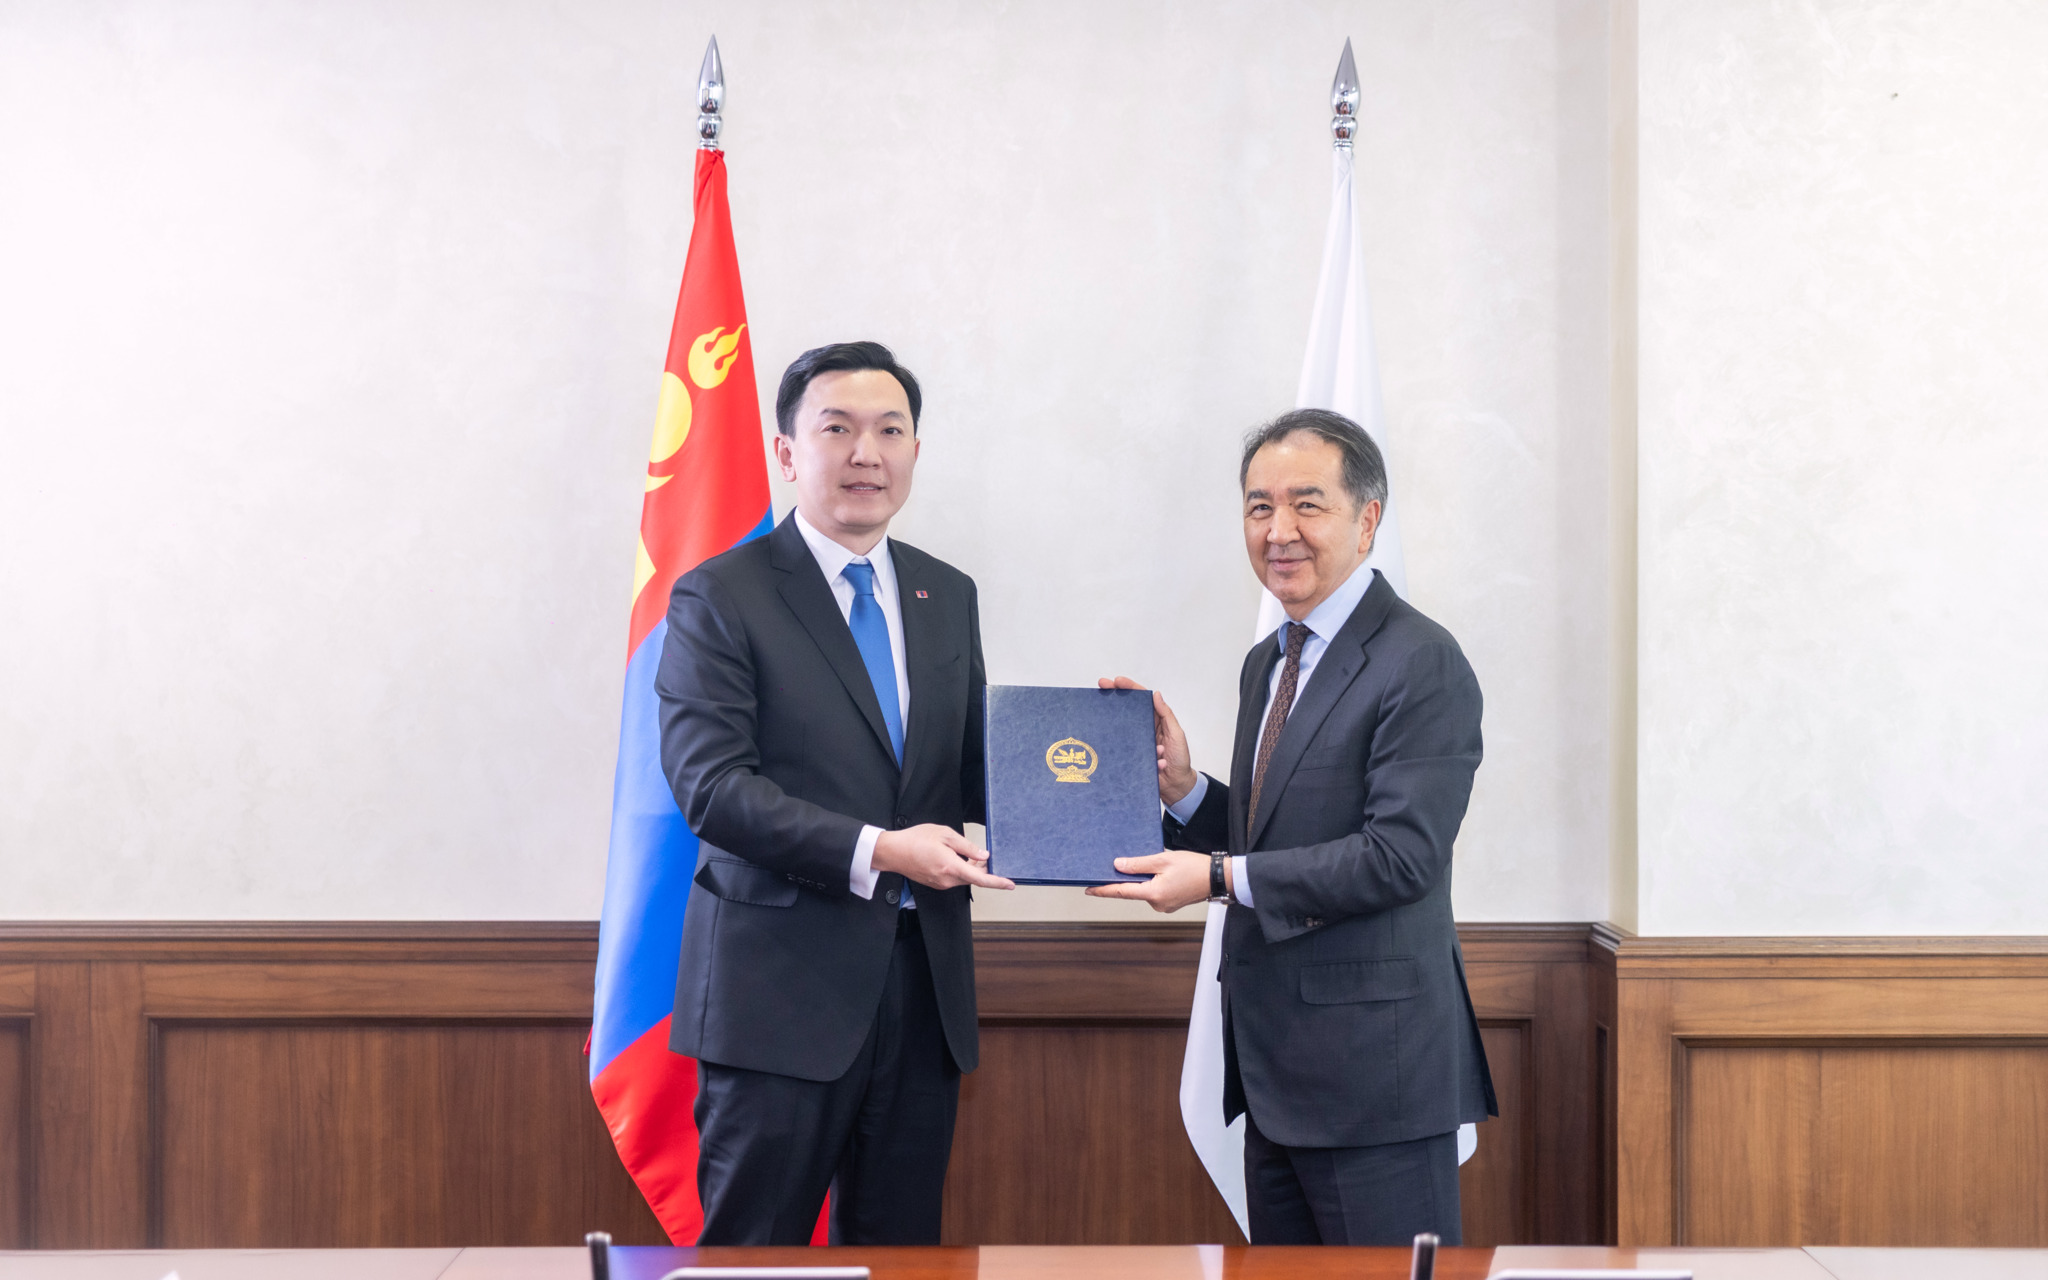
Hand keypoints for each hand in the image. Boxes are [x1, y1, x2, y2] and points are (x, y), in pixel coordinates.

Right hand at [872, 824, 1015, 891]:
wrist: (893, 852)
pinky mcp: (936, 883)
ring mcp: (941, 883)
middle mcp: (947, 879)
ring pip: (964, 877)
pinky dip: (959, 869)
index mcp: (951, 866)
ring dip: (970, 867)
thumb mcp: (944, 834)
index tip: (1010, 884)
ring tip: (963, 851)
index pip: (980, 878)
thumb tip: (984, 856)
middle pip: (973, 877)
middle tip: (983, 854)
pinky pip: (954, 878)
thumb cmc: (915, 839)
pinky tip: (952, 858)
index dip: (997, 882)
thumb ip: (966, 846)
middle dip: (982, 868)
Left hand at [1084, 850, 1211, 913]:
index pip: (1122, 892)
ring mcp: (1165, 906)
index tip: (1088, 890)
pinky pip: (1154, 892)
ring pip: (1145, 890)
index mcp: (1154, 894)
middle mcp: (1157, 904)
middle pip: (1133, 890)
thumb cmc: (1194, 866)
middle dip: (1127, 879)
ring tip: (1152, 864)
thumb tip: (1117, 866)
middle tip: (1119, 864)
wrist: (1219, 877)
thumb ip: (1139, 864)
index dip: (1103, 890)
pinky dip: (1152, 883)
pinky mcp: (1171, 903)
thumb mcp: (1164, 860)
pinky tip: (1159, 872)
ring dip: (1142, 879)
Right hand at [1096, 676, 1197, 805]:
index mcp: (1156, 719)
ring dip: (1111, 716)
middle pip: (1127, 707)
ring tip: (1101, 706)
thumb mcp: (1176, 734)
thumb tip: (1156, 694)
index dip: (1130, 687)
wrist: (1175, 786)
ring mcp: (1135, 740)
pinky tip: (1110, 734)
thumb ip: (1167, 715)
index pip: (1142, 699)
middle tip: (1101, 685)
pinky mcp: (1130, 753)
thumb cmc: (1179, 759)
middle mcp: (1144, 727)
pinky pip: (1119, 746)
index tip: (1116, 681)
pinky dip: (1116, 741)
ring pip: (1120, 724)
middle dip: (1114, 694)